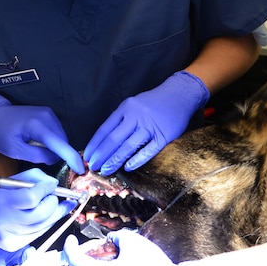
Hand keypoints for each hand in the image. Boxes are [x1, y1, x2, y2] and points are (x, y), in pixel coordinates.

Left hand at [0, 93, 84, 172]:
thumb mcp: (15, 150)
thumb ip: (38, 156)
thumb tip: (55, 159)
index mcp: (37, 125)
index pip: (60, 144)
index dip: (72, 158)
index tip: (81, 170)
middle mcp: (46, 116)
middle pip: (63, 141)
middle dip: (61, 154)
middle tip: (49, 164)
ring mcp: (48, 113)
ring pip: (61, 137)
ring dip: (57, 148)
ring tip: (40, 153)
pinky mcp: (48, 113)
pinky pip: (57, 132)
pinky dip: (54, 141)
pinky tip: (41, 145)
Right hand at [0, 169, 68, 250]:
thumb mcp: (6, 181)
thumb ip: (30, 178)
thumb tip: (52, 184)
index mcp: (0, 201)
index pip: (31, 197)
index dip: (46, 190)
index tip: (52, 185)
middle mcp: (4, 221)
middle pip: (41, 214)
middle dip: (54, 203)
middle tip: (55, 196)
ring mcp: (10, 236)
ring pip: (43, 226)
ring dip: (54, 214)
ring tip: (57, 205)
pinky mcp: (14, 246)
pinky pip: (38, 234)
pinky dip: (46, 224)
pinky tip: (47, 216)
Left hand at [84, 71, 209, 173]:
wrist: (179, 95)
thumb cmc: (153, 102)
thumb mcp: (133, 104)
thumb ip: (120, 120)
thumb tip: (103, 141)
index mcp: (126, 108)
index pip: (105, 129)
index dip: (95, 144)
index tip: (87, 156)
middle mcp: (136, 116)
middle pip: (114, 139)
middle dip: (101, 155)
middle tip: (93, 167)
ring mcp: (150, 126)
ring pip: (129, 146)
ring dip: (115, 160)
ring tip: (106, 170)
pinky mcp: (164, 136)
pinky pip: (148, 150)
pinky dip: (137, 159)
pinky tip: (128, 168)